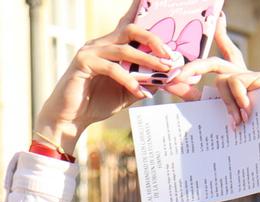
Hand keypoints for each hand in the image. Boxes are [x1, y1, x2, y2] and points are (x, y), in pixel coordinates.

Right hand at [31, 6, 179, 154]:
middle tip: (171, 55)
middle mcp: (101, 44)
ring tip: (164, 71)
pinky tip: (140, 92)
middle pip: (130, 30)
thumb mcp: (130, 91)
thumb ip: (147, 82)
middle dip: (153, 40)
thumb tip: (171, 79)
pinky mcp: (83, 63)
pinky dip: (129, 80)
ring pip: (123, 49)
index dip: (140, 12)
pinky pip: (111, 68)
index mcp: (112, 46)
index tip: (152, 3)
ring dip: (147, 60)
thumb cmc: (99, 101)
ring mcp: (90, 52)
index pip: (129, 26)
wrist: (73, 117)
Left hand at [167, 24, 259, 128]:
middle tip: (177, 77)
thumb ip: (192, 94)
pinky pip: (236, 83)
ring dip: (226, 101)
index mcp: (236, 79)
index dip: (223, 34)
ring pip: (223, 79)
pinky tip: (247, 113)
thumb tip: (167, 82)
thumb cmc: (244, 127)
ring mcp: (255, 75)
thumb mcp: (214, 109)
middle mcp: (244, 74)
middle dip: (194, 69)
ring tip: (237, 119)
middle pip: (214, 63)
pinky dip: (237, 99)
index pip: (227, 53)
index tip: (220, 16)